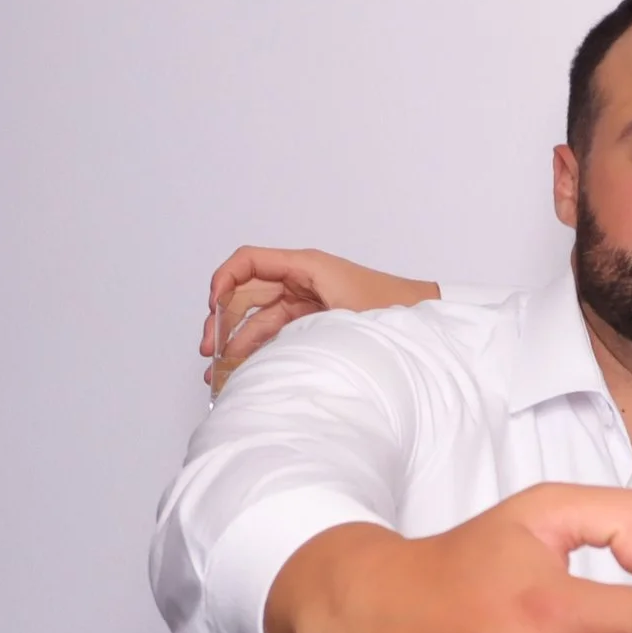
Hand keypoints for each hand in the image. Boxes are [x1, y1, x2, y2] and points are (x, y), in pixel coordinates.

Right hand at [202, 246, 439, 391]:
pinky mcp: (313, 321)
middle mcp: (300, 279)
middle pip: (246, 293)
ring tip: (216, 371)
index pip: (249, 261)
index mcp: (305, 266)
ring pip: (258, 317)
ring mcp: (305, 301)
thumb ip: (303, 328)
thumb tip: (266, 352)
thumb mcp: (344, 315)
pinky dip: (258, 348)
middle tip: (206, 351)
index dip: (223, 280)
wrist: (425, 320)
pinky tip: (243, 368)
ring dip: (236, 341)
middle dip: (222, 320)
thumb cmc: (393, 308)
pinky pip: (276, 331)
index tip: (212, 307)